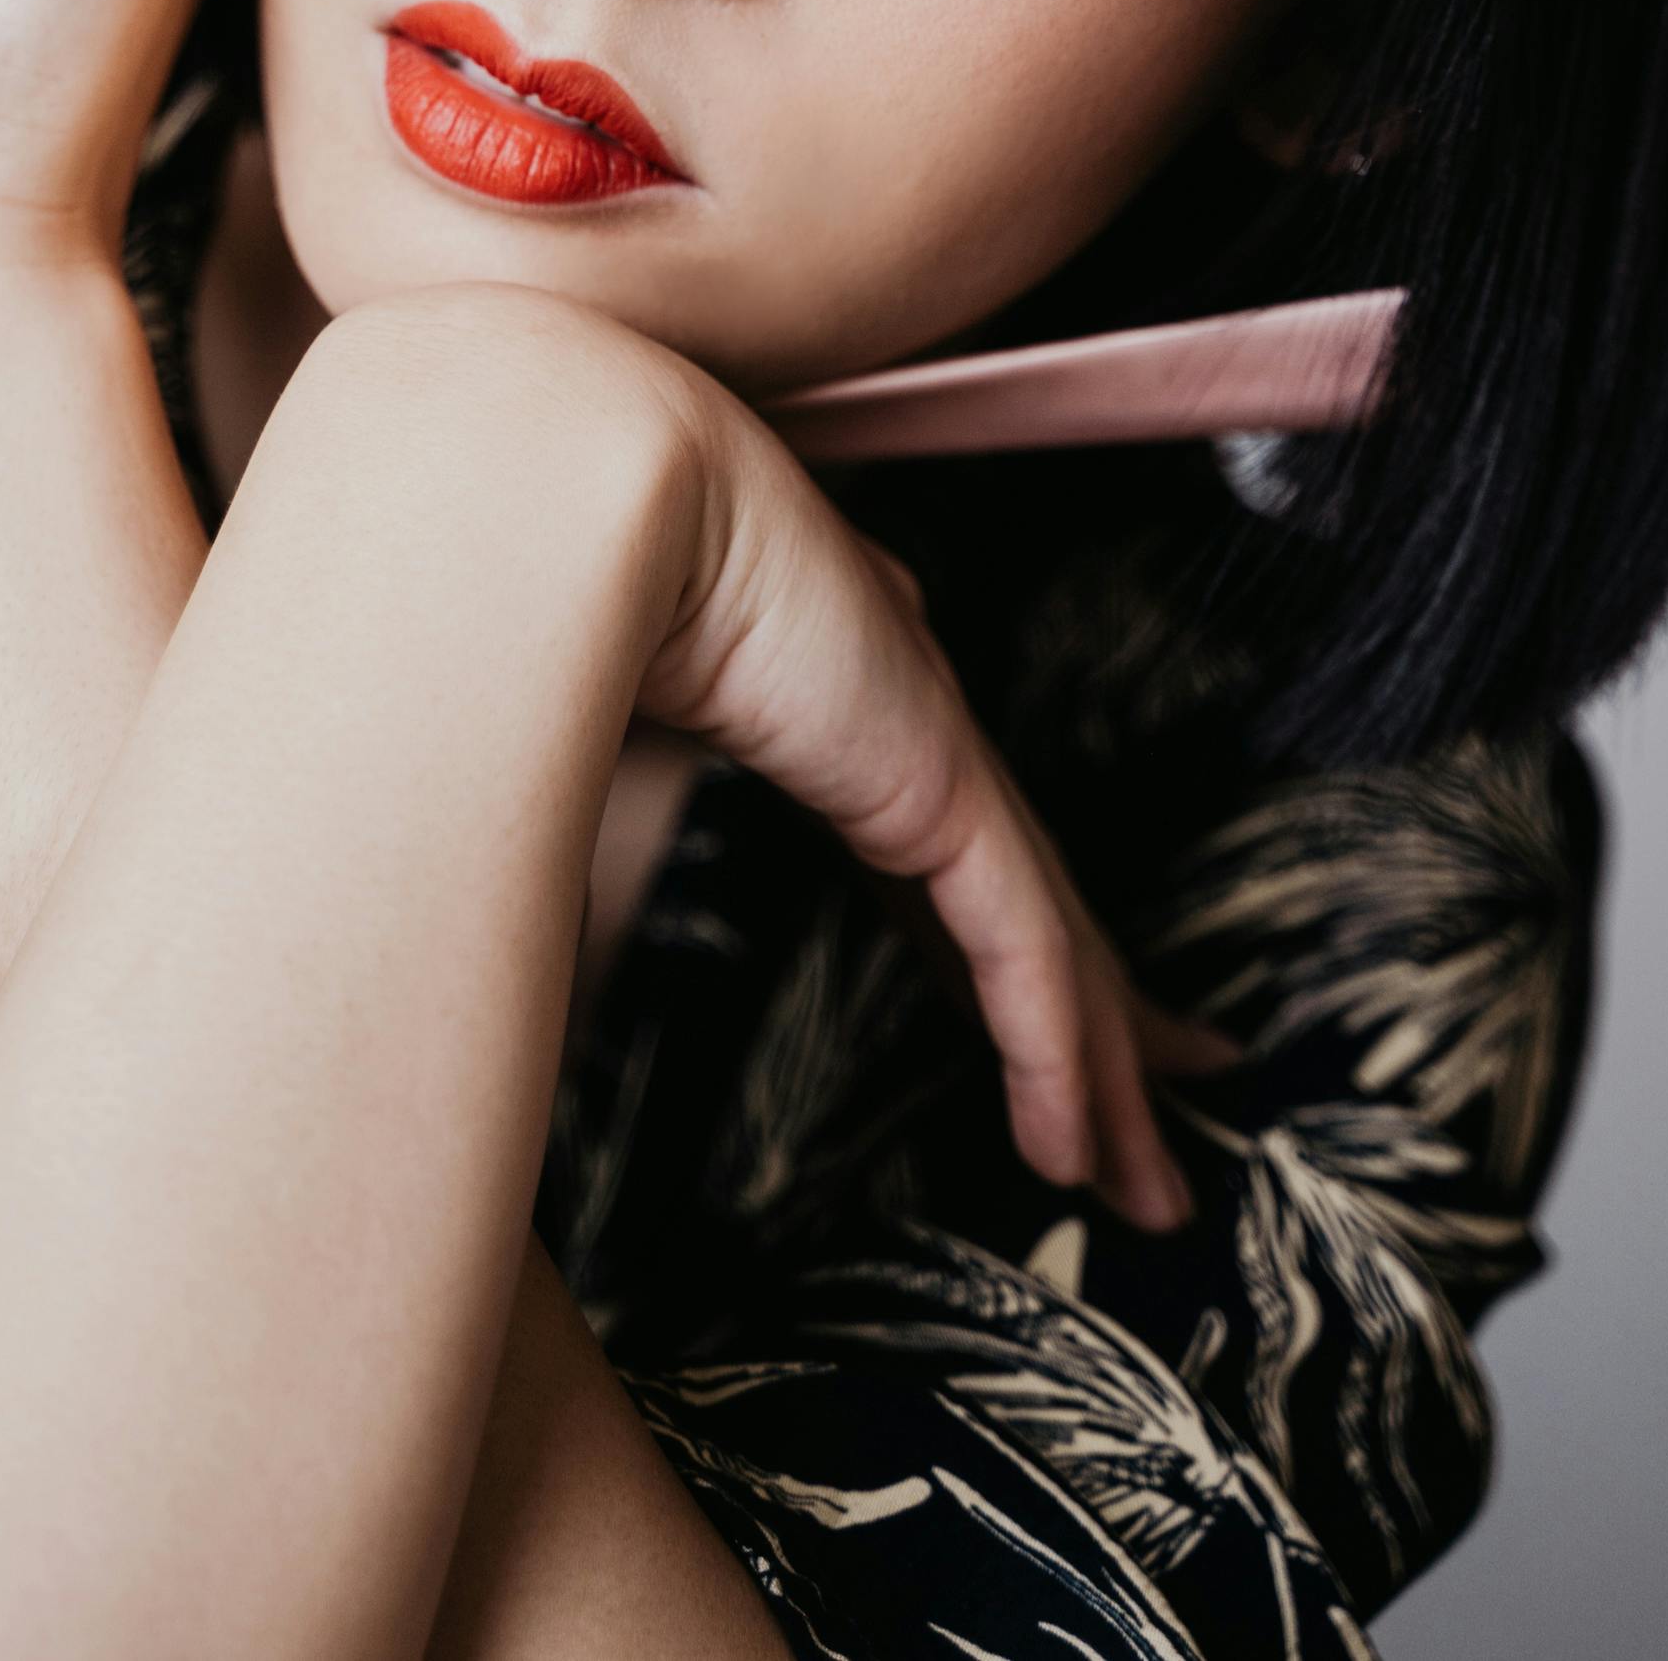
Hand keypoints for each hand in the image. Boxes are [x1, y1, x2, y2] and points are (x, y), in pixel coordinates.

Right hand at [292, 285, 1228, 1228]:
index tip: (1037, 1010)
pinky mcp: (935, 783)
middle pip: (1025, 898)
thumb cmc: (520, 567)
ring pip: (1048, 949)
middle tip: (1178, 1083)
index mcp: (823, 694)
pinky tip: (1077, 1151)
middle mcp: (896, 716)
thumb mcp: (557, 712)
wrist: (556, 480)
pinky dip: (1054, 1058)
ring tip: (1148, 1187)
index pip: (936, 846)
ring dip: (1104, 1076)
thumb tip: (489, 885)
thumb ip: (565, 791)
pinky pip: (1022, 954)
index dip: (992, 937)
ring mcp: (927, 749)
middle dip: (1105, 1011)